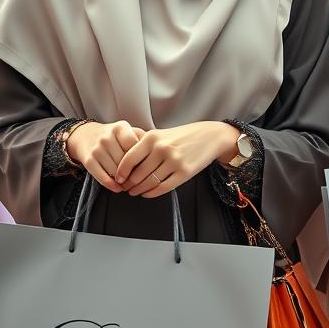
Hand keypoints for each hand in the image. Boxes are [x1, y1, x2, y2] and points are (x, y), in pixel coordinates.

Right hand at [66, 121, 144, 192]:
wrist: (86, 135)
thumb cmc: (115, 137)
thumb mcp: (129, 132)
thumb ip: (142, 139)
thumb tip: (157, 153)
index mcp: (120, 128)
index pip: (135, 146)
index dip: (143, 158)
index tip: (149, 166)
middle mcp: (106, 137)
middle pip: (126, 161)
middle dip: (135, 172)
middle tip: (142, 180)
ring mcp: (96, 149)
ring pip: (115, 171)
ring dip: (124, 181)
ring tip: (131, 185)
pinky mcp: (88, 160)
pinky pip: (102, 177)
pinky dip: (112, 185)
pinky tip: (119, 188)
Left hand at [115, 121, 240, 198]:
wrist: (211, 136)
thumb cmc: (184, 135)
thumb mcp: (162, 134)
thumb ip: (144, 144)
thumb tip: (124, 163)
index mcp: (153, 138)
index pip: (129, 159)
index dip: (121, 172)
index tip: (118, 178)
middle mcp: (162, 149)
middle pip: (138, 173)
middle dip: (129, 184)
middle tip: (125, 188)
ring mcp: (174, 161)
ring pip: (149, 182)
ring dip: (139, 190)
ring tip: (134, 192)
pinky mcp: (185, 173)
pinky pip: (163, 187)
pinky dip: (152, 193)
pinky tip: (148, 194)